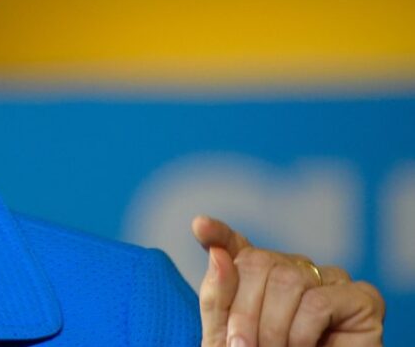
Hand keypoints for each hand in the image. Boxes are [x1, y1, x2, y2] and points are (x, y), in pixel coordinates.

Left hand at [192, 215, 384, 346]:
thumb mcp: (226, 335)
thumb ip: (219, 296)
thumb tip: (217, 254)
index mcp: (261, 275)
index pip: (235, 244)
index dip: (218, 234)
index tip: (201, 227)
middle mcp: (296, 269)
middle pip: (258, 262)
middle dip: (244, 312)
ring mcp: (331, 280)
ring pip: (288, 280)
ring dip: (272, 328)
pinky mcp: (362, 298)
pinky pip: (319, 301)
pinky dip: (302, 333)